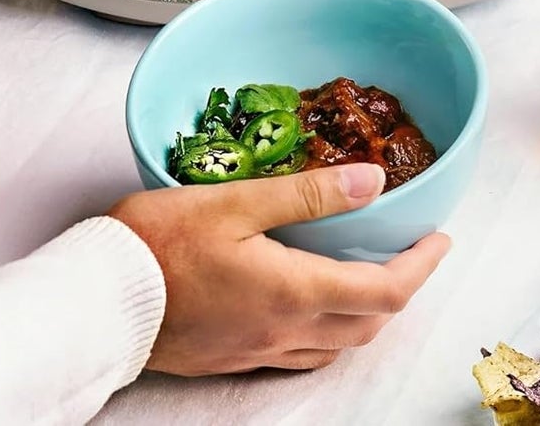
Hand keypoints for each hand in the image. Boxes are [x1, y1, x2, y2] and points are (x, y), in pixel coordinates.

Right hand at [110, 162, 449, 375]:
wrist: (99, 297)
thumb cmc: (160, 242)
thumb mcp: (237, 201)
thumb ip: (309, 194)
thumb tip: (372, 181)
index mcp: (293, 291)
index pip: (385, 292)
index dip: (422, 267)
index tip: (440, 239)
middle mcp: (284, 330)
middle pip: (368, 326)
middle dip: (401, 291)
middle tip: (411, 253)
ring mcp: (257, 350)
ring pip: (336, 346)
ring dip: (366, 316)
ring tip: (369, 275)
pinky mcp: (231, 357)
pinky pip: (298, 355)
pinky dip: (325, 332)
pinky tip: (311, 306)